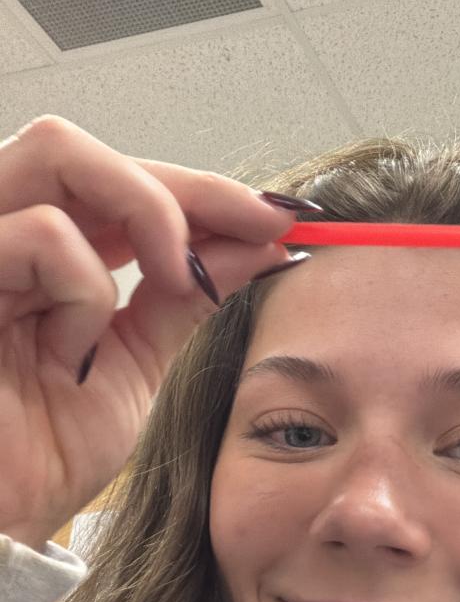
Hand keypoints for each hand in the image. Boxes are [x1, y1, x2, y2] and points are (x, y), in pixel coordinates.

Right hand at [0, 115, 294, 550]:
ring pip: (56, 154)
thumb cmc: (42, 454)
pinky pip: (38, 235)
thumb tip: (261, 242)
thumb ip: (185, 296)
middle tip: (255, 227)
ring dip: (143, 214)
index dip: (200, 190)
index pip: (115, 182)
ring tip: (178, 283)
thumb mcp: (134, 362)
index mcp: (35, 254)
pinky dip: (85, 289)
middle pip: (82, 147)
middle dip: (184, 185)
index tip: (281, 216)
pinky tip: (78, 352)